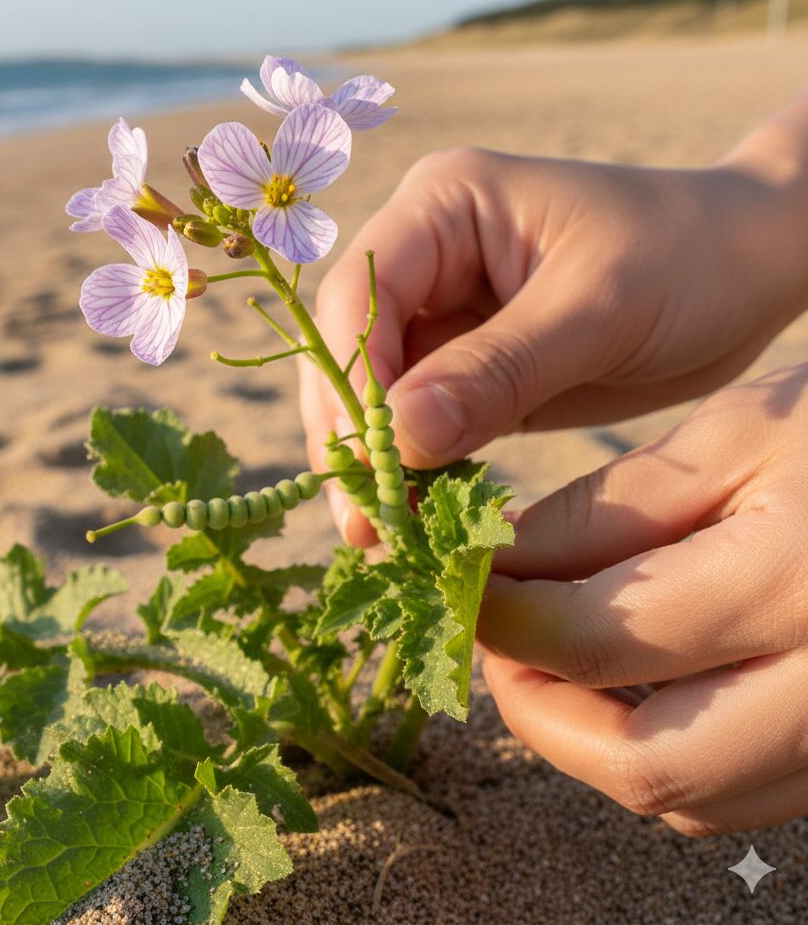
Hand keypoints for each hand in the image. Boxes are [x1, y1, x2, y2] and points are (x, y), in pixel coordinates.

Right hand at [301, 123, 807, 544]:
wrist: (747, 272)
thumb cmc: (689, 259)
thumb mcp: (598, 309)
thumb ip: (497, 370)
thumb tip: (399, 438)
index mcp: (444, 205)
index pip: (360, 292)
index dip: (351, 377)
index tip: (370, 460)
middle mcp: (425, 255)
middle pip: (350, 347)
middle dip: (351, 432)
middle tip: (363, 522)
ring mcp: (442, 313)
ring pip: (375, 393)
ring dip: (375, 459)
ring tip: (382, 533)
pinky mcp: (466, 366)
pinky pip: (419, 420)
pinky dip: (414, 467)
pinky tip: (417, 515)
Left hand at [478, 363, 807, 834]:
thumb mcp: (732, 437)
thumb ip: (610, 512)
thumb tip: (500, 566)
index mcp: (798, 584)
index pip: (598, 639)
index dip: (503, 615)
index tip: (459, 581)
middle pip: (646, 764)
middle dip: (539, 709)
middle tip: (498, 638)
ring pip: (694, 796)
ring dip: (596, 739)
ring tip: (555, 656)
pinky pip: (742, 790)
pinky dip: (666, 749)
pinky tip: (635, 680)